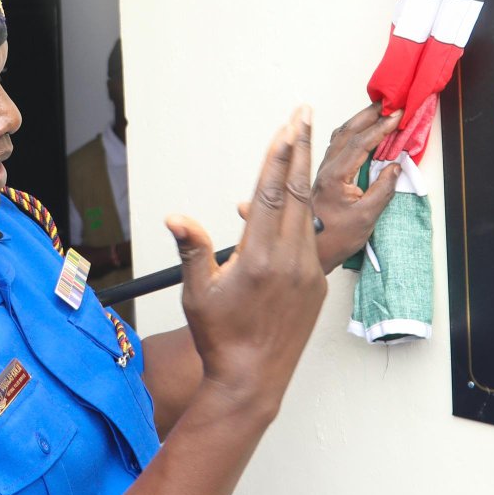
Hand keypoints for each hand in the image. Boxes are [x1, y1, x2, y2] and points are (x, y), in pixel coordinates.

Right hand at [169, 109, 327, 422]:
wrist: (253, 379)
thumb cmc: (220, 338)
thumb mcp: (197, 293)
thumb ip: (192, 249)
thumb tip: (175, 217)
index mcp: (258, 256)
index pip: (270, 192)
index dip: (278, 155)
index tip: (287, 126)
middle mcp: (289, 259)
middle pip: (296, 192)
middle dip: (299, 149)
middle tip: (303, 114)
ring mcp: (308, 272)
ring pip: (305, 215)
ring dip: (302, 179)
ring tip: (300, 148)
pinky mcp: (318, 285)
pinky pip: (308, 242)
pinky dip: (300, 219)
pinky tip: (292, 207)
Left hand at [310, 105, 401, 269]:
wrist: (311, 254)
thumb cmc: (334, 240)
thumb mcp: (366, 218)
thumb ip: (383, 189)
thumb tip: (395, 166)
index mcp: (334, 176)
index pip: (360, 142)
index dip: (381, 127)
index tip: (398, 115)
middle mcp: (325, 169)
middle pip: (346, 132)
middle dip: (369, 114)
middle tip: (389, 102)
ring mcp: (323, 171)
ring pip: (340, 137)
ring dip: (360, 121)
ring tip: (378, 111)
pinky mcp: (324, 176)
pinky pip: (339, 146)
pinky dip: (354, 134)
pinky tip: (364, 133)